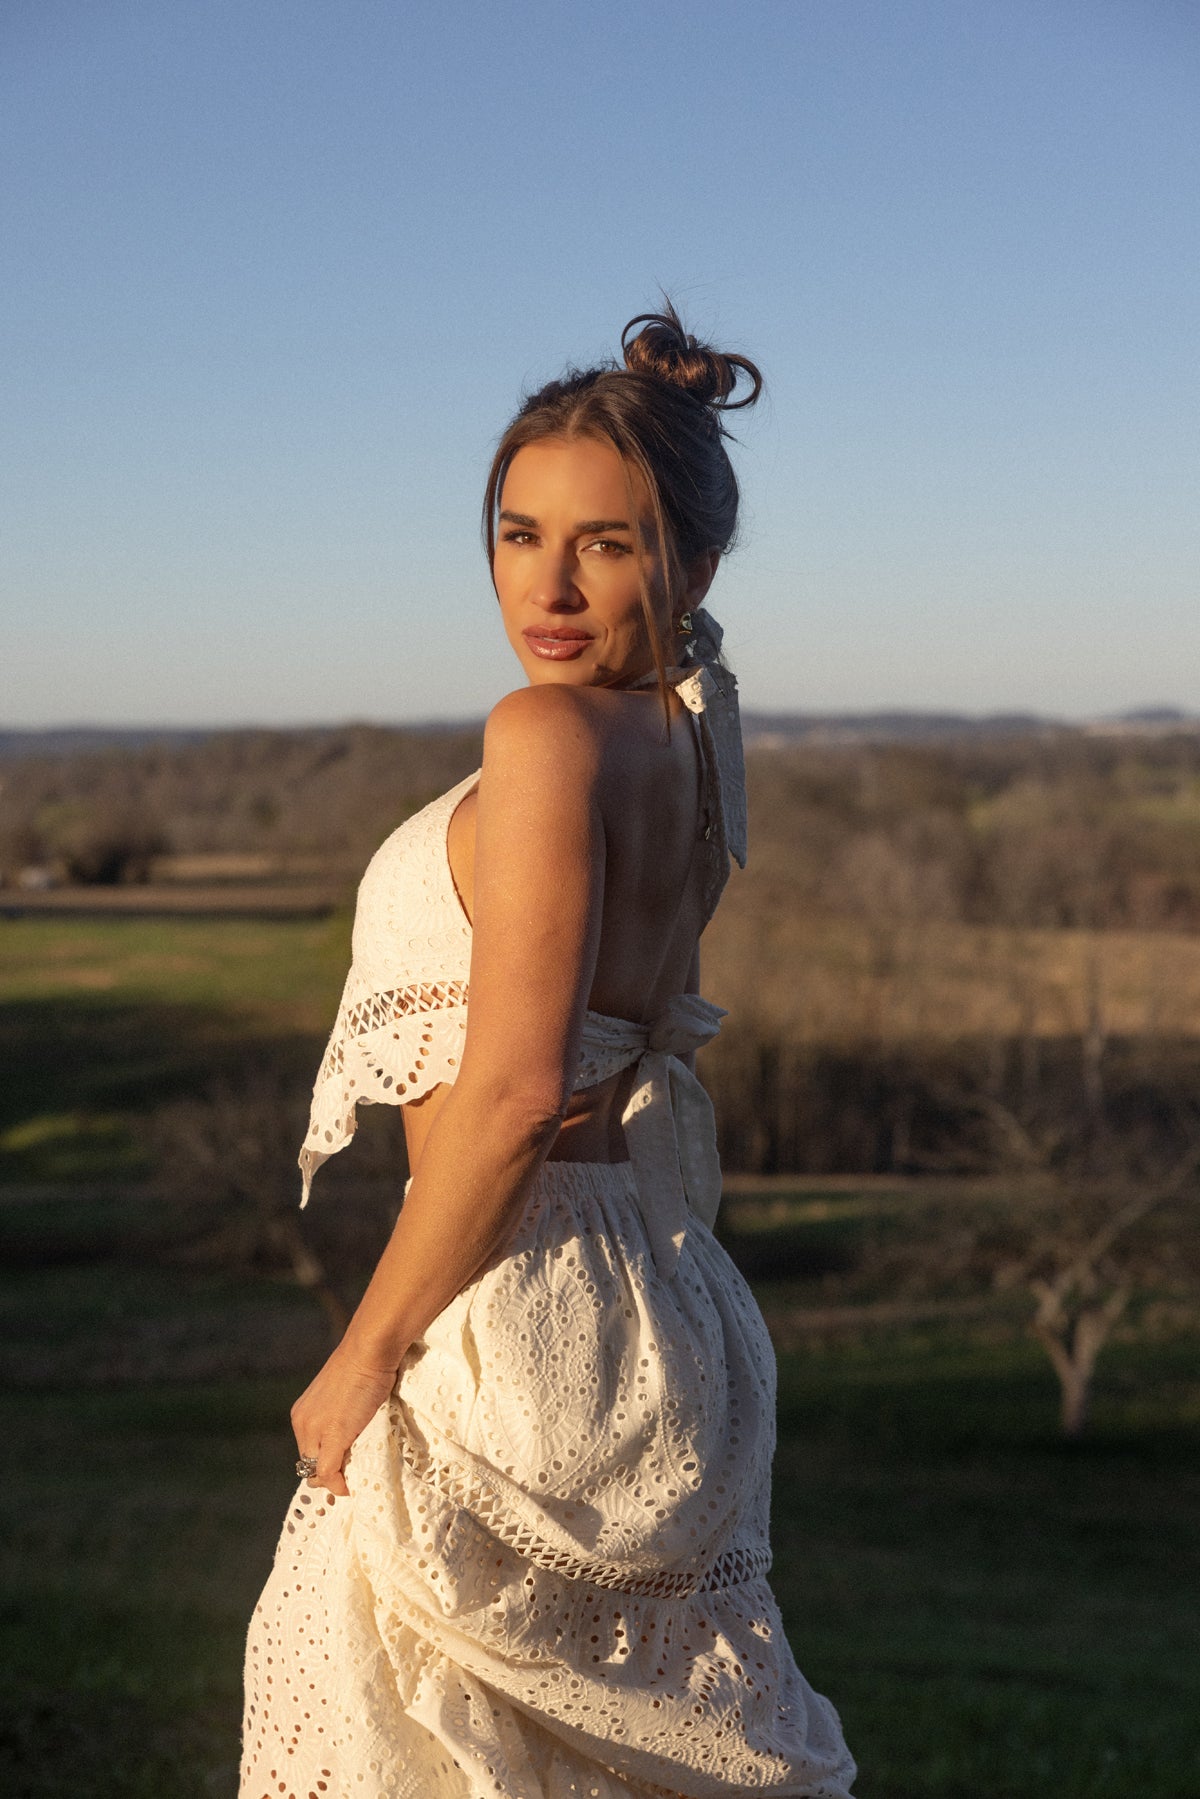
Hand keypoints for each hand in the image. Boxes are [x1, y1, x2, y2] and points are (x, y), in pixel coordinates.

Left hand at [290, 1341, 400, 1495]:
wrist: (369, 1351)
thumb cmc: (364, 1366)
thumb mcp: (344, 1395)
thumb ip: (339, 1417)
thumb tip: (349, 1439)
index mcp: (303, 1413)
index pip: (308, 1449)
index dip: (322, 1463)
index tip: (340, 1469)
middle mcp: (303, 1422)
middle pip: (309, 1463)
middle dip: (326, 1474)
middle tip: (347, 1479)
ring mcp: (314, 1430)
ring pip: (317, 1470)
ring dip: (333, 1479)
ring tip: (351, 1481)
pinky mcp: (331, 1436)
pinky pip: (328, 1472)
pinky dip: (337, 1484)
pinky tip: (349, 1486)